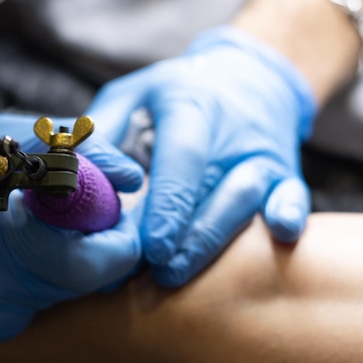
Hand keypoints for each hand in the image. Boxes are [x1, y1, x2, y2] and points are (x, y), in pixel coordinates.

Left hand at [86, 26, 317, 285]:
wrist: (243, 79)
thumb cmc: (173, 95)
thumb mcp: (130, 96)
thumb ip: (102, 132)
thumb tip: (79, 178)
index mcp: (189, 105)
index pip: (182, 158)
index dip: (169, 204)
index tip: (153, 245)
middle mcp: (228, 129)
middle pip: (213, 186)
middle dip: (187, 237)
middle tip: (158, 273)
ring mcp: (259, 151)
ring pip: (247, 197)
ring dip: (216, 239)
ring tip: (179, 273)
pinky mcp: (282, 170)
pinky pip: (294, 193)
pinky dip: (290, 212)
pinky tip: (282, 233)